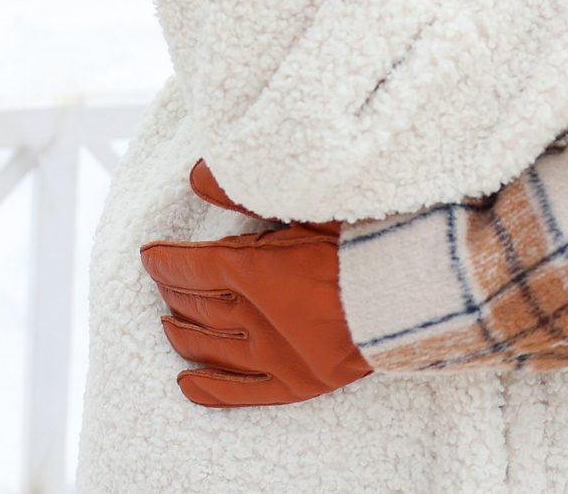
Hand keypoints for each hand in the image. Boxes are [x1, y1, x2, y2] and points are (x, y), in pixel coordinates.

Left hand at [139, 161, 373, 407]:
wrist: (419, 292)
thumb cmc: (367, 238)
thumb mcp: (305, 203)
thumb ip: (243, 187)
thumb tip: (195, 173)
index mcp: (252, 271)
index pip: (189, 266)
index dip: (163, 260)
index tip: (148, 253)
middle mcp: (253, 317)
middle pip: (195, 304)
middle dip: (173, 291)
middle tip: (161, 282)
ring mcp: (272, 355)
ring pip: (208, 347)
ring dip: (182, 333)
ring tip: (168, 324)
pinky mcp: (295, 383)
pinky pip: (240, 393)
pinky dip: (208, 389)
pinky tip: (186, 384)